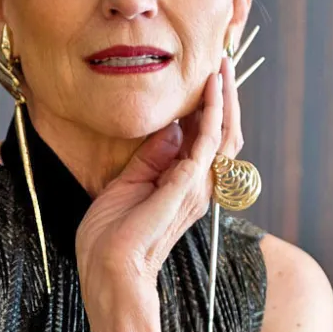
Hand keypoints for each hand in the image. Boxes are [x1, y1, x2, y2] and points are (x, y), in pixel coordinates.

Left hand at [73, 56, 244, 309]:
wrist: (108, 270)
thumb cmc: (111, 237)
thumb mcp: (128, 184)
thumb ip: (151, 157)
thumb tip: (171, 128)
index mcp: (184, 185)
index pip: (206, 138)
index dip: (209, 106)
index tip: (205, 75)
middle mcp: (199, 186)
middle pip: (224, 133)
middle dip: (224, 96)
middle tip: (222, 61)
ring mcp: (196, 187)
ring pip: (224, 133)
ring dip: (224, 96)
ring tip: (222, 65)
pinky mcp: (187, 186)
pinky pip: (208, 141)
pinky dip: (213, 111)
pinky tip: (211, 88)